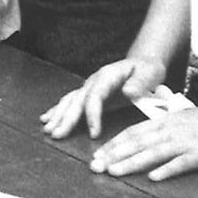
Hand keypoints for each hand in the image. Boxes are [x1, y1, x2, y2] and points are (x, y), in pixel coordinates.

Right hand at [41, 57, 165, 140]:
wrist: (143, 63)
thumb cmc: (147, 70)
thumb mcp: (150, 72)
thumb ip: (140, 82)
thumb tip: (129, 92)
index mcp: (107, 75)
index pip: (95, 96)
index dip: (92, 115)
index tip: (94, 133)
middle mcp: (94, 80)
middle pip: (77, 100)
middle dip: (65, 118)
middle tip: (56, 134)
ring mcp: (89, 86)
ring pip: (70, 100)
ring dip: (58, 115)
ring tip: (48, 129)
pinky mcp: (89, 93)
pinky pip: (70, 101)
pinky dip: (58, 110)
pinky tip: (47, 118)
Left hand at [87, 100, 197, 180]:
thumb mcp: (193, 120)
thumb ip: (173, 129)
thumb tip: (156, 141)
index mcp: (171, 120)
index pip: (135, 131)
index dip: (114, 143)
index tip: (98, 154)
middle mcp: (175, 128)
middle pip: (137, 141)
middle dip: (113, 154)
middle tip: (94, 166)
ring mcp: (189, 141)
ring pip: (153, 152)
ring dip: (131, 162)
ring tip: (113, 172)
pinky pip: (182, 162)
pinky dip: (166, 170)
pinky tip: (153, 177)